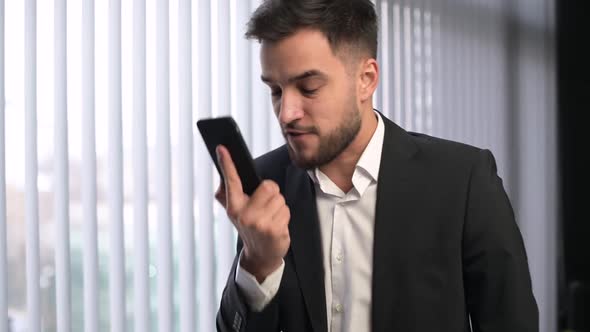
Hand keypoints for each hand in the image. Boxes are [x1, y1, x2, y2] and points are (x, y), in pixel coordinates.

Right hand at [215, 145, 290, 282]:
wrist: (260, 255)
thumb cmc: (250, 227)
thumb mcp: (236, 212)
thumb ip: (229, 194)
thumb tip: (224, 174)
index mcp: (233, 206)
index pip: (231, 180)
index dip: (226, 163)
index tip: (222, 148)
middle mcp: (244, 214)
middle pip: (268, 186)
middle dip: (271, 193)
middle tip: (265, 206)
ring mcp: (259, 223)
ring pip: (279, 198)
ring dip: (278, 206)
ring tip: (270, 218)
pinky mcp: (273, 230)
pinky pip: (286, 209)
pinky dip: (284, 216)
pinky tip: (276, 226)